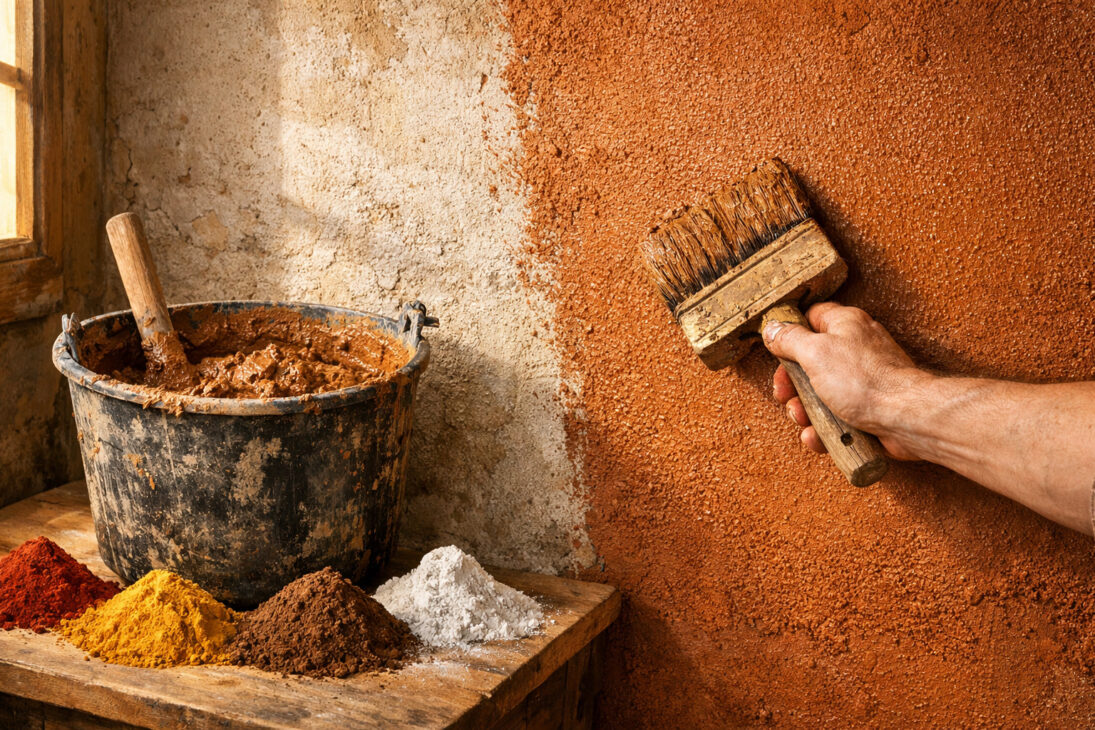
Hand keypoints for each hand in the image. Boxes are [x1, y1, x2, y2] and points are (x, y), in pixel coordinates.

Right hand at [761, 302, 922, 459]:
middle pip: (811, 361)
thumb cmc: (866, 381)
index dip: (790, 335)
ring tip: (803, 419)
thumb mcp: (814, 353)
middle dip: (793, 384)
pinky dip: (825, 428)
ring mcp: (862, 380)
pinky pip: (838, 416)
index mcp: (845, 325)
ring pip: (821, 393)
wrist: (906, 418)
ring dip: (805, 410)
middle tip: (786, 394)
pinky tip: (818, 435)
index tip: (778, 353)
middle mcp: (855, 348)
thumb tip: (772, 328)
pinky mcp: (868, 407)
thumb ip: (789, 338)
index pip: (811, 318)